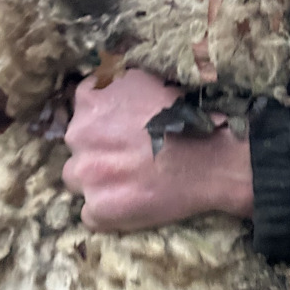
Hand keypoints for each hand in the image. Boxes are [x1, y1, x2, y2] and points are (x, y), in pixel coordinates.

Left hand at [62, 69, 253, 231]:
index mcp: (90, 101)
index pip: (82, 111)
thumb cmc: (187, 117)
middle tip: (132, 158)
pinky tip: (134, 202)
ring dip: (98, 181)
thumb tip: (107, 76)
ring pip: (78, 180)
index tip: (122, 131)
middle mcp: (80, 135)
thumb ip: (119, 80)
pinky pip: (92, 213)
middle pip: (78, 147)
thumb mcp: (149, 79)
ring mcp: (86, 175)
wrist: (211, 159)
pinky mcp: (99, 209)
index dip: (103, 123)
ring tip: (131, 182)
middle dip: (99, 152)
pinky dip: (109, 211)